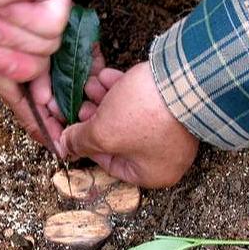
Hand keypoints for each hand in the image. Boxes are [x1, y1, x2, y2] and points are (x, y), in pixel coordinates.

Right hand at [0, 0, 70, 145]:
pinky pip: (53, 27)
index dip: (47, 114)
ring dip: (15, 42)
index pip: (38, 87)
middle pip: (46, 72)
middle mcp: (27, 33)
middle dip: (19, 68)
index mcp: (10, 51)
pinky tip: (2, 10)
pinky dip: (25, 23)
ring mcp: (39, 13)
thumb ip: (7, 83)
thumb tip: (39, 104)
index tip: (57, 141)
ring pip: (49, 50)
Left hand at [59, 62, 198, 187]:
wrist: (184, 80)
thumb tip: (64, 146)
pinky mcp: (173, 106)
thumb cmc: (142, 117)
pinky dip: (124, 90)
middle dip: (96, 117)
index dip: (88, 145)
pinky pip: (143, 102)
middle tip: (80, 104)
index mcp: (152, 173)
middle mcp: (165, 155)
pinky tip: (106, 76)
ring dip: (106, 100)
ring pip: (129, 117)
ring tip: (88, 84)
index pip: (111, 164)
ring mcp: (171, 130)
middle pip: (119, 138)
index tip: (73, 130)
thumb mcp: (102, 134)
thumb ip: (80, 141)